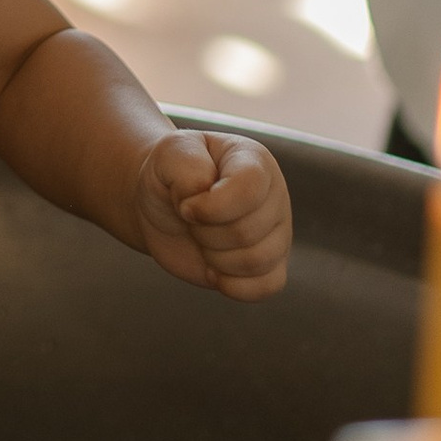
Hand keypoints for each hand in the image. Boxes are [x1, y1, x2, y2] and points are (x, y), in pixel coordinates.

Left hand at [134, 132, 291, 298]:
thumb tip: (203, 198)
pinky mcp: (271, 265)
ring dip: (216, 259)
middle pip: (246, 232)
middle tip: (192, 221)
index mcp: (254, 161)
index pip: (249, 188)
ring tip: (203, 241)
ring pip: (257, 262)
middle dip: (205, 233)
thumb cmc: (170, 175)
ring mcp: (278, 231)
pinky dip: (233, 286)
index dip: (211, 207)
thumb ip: (186, 166)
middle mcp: (274, 195)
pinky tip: (214, 269)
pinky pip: (267, 286)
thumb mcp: (167, 155)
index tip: (184, 207)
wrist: (163, 205)